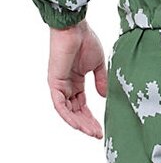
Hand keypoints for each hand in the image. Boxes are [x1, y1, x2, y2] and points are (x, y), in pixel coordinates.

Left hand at [47, 21, 106, 137]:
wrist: (75, 28)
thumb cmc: (86, 40)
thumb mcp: (98, 64)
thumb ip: (101, 81)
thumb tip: (104, 97)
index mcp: (76, 81)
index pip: (82, 105)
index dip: (92, 118)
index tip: (101, 129)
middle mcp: (66, 86)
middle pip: (75, 111)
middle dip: (87, 124)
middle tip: (98, 134)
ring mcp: (59, 85)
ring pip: (67, 111)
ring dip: (79, 123)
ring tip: (92, 132)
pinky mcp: (54, 83)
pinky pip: (59, 105)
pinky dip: (68, 116)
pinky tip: (78, 125)